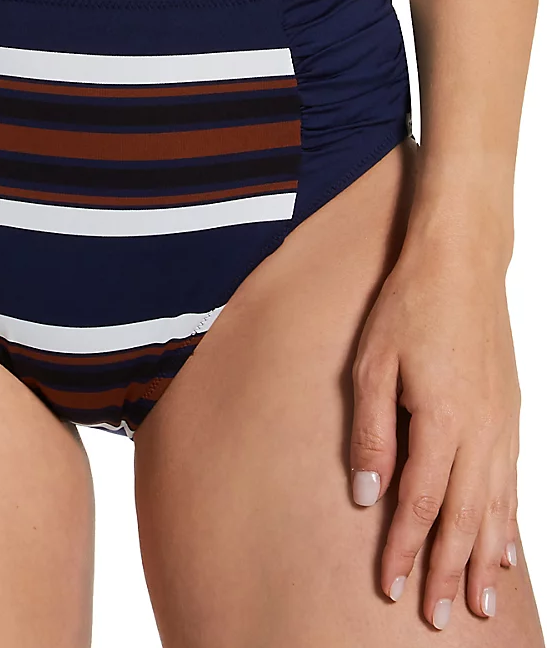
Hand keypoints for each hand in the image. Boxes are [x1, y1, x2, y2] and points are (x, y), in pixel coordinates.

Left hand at [349, 231, 519, 629]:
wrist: (461, 265)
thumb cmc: (408, 308)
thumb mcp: (372, 364)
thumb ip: (371, 432)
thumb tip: (365, 493)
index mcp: (441, 420)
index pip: (420, 504)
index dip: (406, 551)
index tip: (392, 588)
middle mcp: (480, 431)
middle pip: (464, 519)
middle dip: (450, 573)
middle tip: (442, 620)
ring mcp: (502, 425)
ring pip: (495, 509)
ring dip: (485, 560)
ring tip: (481, 604)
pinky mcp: (511, 414)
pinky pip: (512, 483)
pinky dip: (508, 523)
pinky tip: (505, 548)